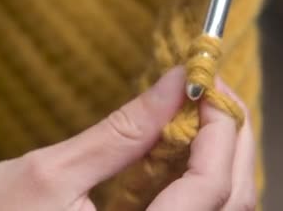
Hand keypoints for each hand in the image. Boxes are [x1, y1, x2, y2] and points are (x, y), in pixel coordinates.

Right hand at [0, 67, 256, 209]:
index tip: (210, 84)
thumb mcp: (49, 173)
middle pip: (232, 204)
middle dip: (232, 141)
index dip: (222, 130)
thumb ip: (123, 131)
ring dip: (220, 158)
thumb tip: (176, 84)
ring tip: (200, 112)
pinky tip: (181, 145)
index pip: (211, 190)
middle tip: (214, 92)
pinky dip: (197, 178)